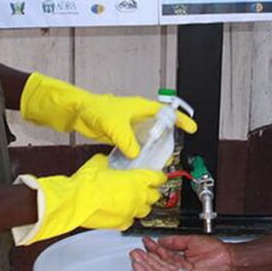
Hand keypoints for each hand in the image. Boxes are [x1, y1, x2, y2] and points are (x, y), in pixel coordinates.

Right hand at [13, 154, 165, 244]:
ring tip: (133, 201)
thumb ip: (107, 162)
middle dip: (151, 192)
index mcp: (136, 180)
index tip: (158, 177)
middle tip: (144, 189)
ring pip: (145, 211)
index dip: (158, 177)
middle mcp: (138, 197)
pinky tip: (120, 212)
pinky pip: (130, 221)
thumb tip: (106, 161)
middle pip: (155, 196)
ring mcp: (131, 212)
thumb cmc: (87, 183)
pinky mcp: (121, 224)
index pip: (158, 178)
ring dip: (141, 205)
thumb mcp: (98, 164)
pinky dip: (127, 217)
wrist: (76, 202)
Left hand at [20, 73, 197, 157]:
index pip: (167, 112)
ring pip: (148, 139)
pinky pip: (135, 146)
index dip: (181, 120)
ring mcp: (131, 126)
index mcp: (142, 107)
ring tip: (156, 162)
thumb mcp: (115, 125)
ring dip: (152, 150)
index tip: (192, 129)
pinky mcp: (122, 135)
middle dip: (166, 141)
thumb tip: (135, 154)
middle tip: (170, 154)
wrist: (79, 112)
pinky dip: (138, 154)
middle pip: (159, 129)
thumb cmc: (96, 108)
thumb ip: (127, 140)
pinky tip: (138, 163)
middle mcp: (139, 116)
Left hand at [130, 245, 232, 270]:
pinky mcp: (187, 250)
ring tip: (141, 246)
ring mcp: (181, 263)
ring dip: (151, 252)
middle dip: (145, 261)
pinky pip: (172, 247)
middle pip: (156, 269)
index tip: (136, 265)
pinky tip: (154, 241)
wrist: (233, 268)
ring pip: (161, 258)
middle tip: (135, 253)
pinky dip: (162, 244)